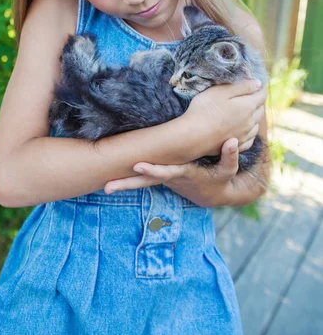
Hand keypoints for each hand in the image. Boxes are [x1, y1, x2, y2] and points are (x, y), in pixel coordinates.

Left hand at [104, 137, 260, 206]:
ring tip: (102, 185)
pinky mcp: (160, 176)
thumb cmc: (220, 179)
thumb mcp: (229, 170)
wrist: (212, 194)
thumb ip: (230, 156)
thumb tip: (231, 140)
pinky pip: (141, 177)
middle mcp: (169, 177)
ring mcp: (163, 178)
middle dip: (127, 184)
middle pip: (145, 182)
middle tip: (108, 187)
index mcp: (183, 174)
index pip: (166, 171)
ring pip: (139, 181)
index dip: (153, 170)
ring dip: (122, 184)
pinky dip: (126, 177)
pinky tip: (109, 174)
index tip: (137, 166)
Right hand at [181, 79, 266, 156]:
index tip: (257, 84)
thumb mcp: (221, 91)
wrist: (193, 136)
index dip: (260, 88)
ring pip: (256, 125)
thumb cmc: (204, 110)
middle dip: (258, 102)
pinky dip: (249, 131)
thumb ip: (242, 86)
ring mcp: (244, 135)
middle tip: (251, 96)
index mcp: (247, 106)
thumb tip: (258, 83)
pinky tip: (244, 130)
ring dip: (254, 117)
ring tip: (247, 113)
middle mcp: (250, 122)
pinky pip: (250, 138)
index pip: (261, 95)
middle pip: (260, 110)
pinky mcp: (237, 145)